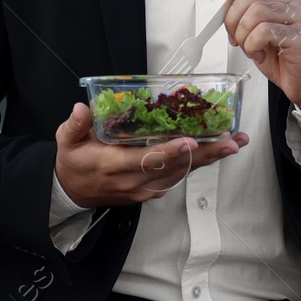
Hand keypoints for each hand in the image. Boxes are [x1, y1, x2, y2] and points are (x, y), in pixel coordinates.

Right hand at [54, 101, 247, 207]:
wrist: (72, 192)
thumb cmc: (73, 163)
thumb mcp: (66, 142)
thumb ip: (74, 126)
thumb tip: (81, 109)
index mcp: (114, 166)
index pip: (146, 160)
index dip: (170, 151)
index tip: (191, 141)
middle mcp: (135, 181)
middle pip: (175, 167)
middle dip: (206, 154)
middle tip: (231, 141)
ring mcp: (145, 189)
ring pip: (182, 173)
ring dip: (209, 158)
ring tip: (233, 142)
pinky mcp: (151, 190)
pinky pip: (178, 176)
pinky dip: (198, 164)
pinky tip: (215, 151)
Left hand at [221, 0, 300, 113]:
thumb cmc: (286, 56)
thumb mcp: (263, 27)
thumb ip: (249, 10)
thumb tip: (226, 4)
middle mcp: (296, 0)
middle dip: (233, 17)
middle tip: (235, 35)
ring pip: (255, 11)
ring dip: (243, 34)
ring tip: (250, 47)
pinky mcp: (300, 37)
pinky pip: (263, 32)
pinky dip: (252, 45)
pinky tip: (259, 53)